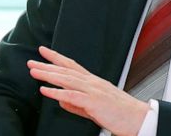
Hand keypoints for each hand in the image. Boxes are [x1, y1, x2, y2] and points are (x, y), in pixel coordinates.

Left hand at [28, 46, 149, 135]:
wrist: (139, 119)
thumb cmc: (120, 114)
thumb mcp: (94, 108)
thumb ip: (76, 104)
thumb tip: (60, 100)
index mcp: (93, 82)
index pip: (71, 66)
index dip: (57, 58)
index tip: (43, 51)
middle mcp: (92, 83)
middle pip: (66, 70)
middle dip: (47, 65)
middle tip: (31, 61)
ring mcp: (93, 91)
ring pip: (66, 79)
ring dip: (48, 74)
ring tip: (34, 72)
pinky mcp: (94, 102)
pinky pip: (72, 96)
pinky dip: (57, 92)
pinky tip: (45, 90)